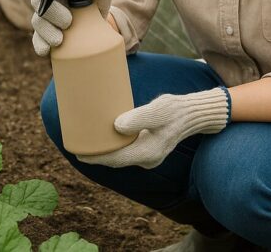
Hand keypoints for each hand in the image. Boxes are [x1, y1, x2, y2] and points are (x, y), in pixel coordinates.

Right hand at [28, 0, 111, 56]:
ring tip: (60, 39)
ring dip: (47, 31)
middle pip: (37, 2)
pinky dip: (41, 45)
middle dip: (51, 12)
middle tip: (68, 22)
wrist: (97, 26)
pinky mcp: (44, 36)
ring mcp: (43, 19)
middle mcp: (46, 1)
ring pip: (37, 21)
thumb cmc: (95, 3)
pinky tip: (47, 50)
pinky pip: (37, 40)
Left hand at [78, 87, 230, 168]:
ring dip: (105, 151)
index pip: (115, 159)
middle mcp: (147, 159)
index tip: (77, 152)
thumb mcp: (158, 110)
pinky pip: (127, 151)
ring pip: (121, 156)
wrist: (193, 113)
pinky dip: (115, 147)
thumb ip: (139, 117)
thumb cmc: (176, 110)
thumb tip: (117, 125)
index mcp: (147, 153)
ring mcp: (149, 156)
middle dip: (96, 155)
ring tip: (87, 141)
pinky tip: (106, 138)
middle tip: (77, 144)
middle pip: (115, 160)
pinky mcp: (150, 149)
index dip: (95, 158)